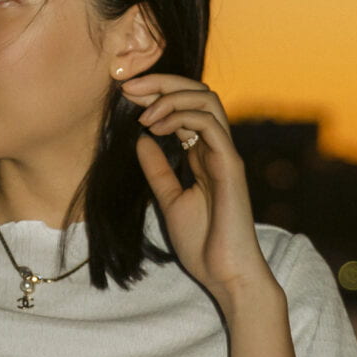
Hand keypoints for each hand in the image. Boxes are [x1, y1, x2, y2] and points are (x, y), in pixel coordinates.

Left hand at [121, 73, 276, 308]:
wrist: (225, 273)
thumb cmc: (203, 243)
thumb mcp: (169, 200)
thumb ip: (158, 170)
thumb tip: (141, 139)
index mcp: (203, 155)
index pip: (184, 108)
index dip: (156, 95)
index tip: (125, 95)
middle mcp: (217, 148)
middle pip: (197, 93)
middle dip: (162, 83)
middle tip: (128, 87)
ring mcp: (226, 154)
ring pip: (207, 99)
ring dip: (169, 96)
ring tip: (141, 111)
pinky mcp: (230, 165)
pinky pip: (209, 124)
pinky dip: (180, 117)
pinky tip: (154, 128)